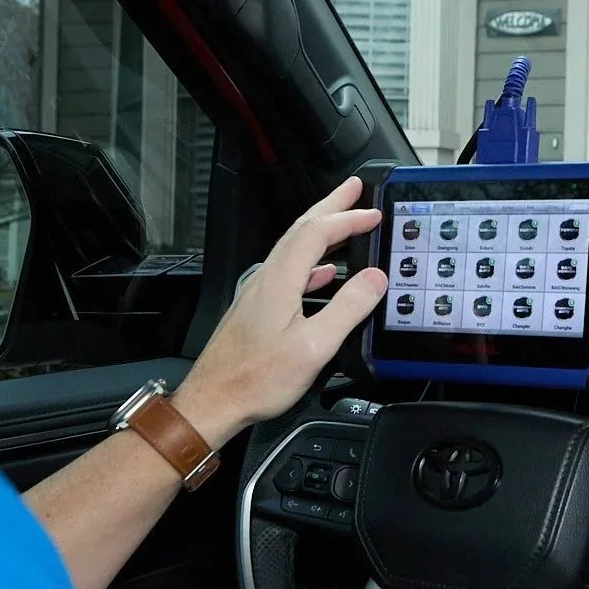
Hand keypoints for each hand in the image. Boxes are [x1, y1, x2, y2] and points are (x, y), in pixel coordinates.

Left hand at [173, 176, 386, 447]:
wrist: (214, 400)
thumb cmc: (256, 379)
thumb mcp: (314, 347)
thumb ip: (347, 308)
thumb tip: (375, 278)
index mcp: (280, 279)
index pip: (316, 232)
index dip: (346, 217)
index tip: (373, 213)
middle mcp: (267, 278)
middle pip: (301, 230)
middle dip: (330, 206)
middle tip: (354, 188)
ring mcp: (260, 292)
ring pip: (294, 248)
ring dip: (322, 231)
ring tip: (345, 222)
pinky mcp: (258, 308)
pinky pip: (290, 270)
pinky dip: (312, 261)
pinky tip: (325, 273)